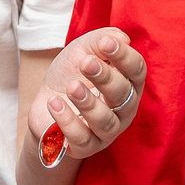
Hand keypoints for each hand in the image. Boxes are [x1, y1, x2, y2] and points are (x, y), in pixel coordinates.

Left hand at [25, 30, 146, 163]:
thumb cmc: (71, 73)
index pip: (137, 70)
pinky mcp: (86, 147)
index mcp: (128, 83)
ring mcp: (107, 131)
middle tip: (85, 63)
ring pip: (106, 122)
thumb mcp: (83, 49)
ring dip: (89, 103)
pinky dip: (68, 121)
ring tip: (71, 87)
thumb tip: (121, 38)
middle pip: (123, 95)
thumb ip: (101, 40)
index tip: (105, 43)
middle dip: (106, 78)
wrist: (47, 100)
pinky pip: (82, 139)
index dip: (124, 56)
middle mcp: (124, 109)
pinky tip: (54, 103)